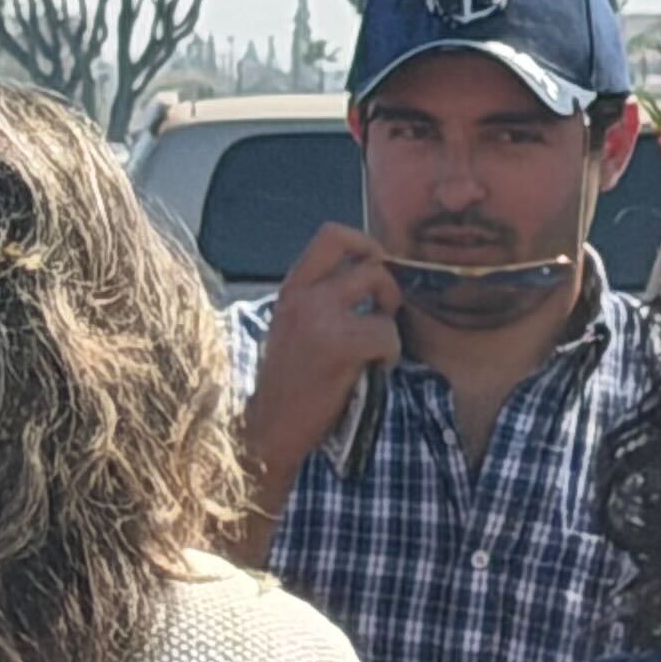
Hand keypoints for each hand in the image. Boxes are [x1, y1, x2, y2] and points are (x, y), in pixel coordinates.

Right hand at [243, 224, 406, 474]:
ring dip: (389, 326)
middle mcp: (304, 295)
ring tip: (371, 351)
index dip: (366, 243)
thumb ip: (326, 298)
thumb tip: (373, 274)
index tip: (376, 267)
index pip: (332, 235)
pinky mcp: (339, 346)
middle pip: (368, 260)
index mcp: (293, 288)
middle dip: (388, 283)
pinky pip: (388, 335)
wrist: (271, 426)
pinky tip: (369, 371)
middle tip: (383, 312)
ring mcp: (320, 318)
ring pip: (383, 296)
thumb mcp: (298, 326)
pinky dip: (389, 356)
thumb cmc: (293, 380)